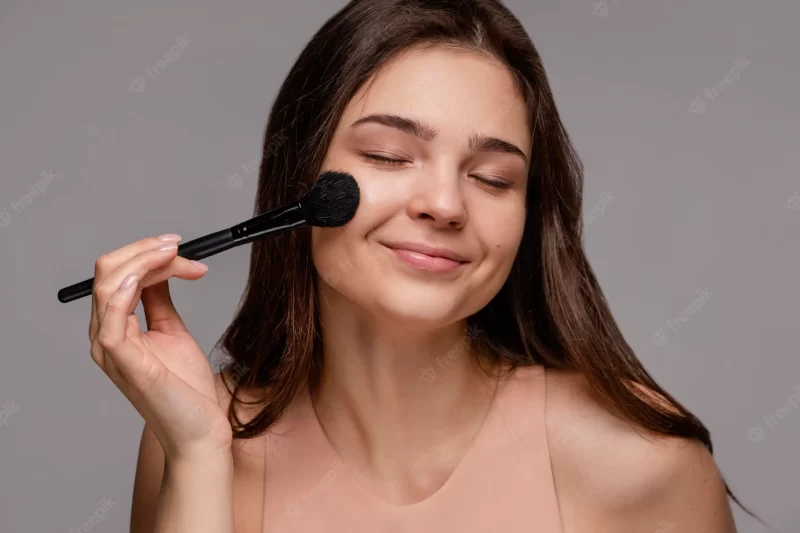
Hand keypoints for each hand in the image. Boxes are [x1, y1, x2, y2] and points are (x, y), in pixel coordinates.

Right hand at [88, 234, 231, 459]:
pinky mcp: (123, 361)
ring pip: (108, 286)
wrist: (199, 427)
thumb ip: (159, 299)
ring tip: (175, 254)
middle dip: (146, 251)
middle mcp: (105, 335)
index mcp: (115, 327)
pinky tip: (145, 276)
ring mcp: (110, 349)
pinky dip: (125, 290)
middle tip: (180, 248)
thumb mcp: (172, 330)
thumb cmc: (185, 388)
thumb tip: (159, 268)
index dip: (148, 254)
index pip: (117, 273)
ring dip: (143, 261)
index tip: (181, 250)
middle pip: (108, 272)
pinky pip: (111, 318)